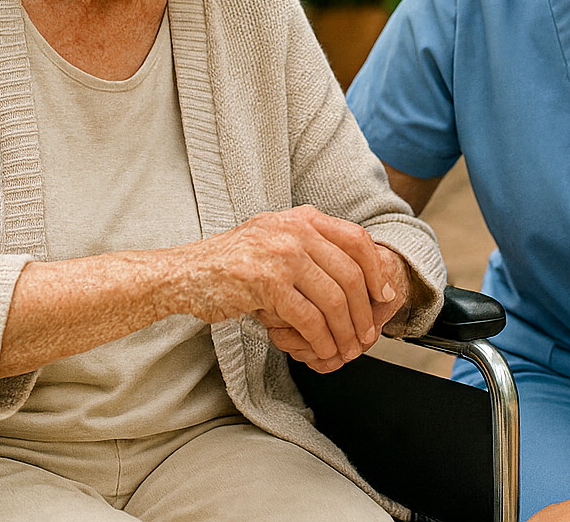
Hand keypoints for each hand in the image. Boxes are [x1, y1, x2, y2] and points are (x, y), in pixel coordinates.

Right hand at [182, 206, 393, 365]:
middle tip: (367, 334)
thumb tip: (356, 278)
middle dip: (363, 311)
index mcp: (302, 218)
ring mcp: (281, 255)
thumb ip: (311, 248)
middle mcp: (295, 231)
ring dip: (345, 331)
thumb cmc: (233, 264)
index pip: (356, 239)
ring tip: (347, 349)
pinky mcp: (267, 283)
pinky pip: (309, 318)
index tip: (382, 295)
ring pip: (333, 299)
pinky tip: (323, 350)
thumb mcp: (275, 240)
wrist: (187, 273)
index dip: (375, 270)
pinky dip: (322, 339)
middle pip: (349, 274)